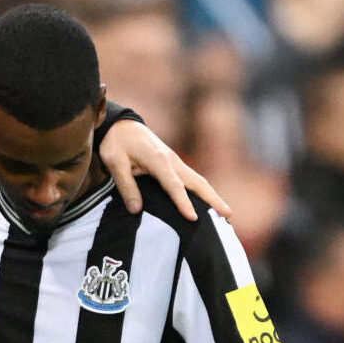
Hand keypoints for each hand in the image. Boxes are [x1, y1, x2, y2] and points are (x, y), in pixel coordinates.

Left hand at [100, 120, 231, 220]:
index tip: (193, 218)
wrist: (120, 124)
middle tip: (228, 215)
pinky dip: (202, 192)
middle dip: (214, 199)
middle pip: (198, 182)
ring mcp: (175, 162)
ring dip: (212, 196)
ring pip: (198, 181)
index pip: (174, 185)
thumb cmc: (116, 143)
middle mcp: (172, 161)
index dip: (183, 203)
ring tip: (225, 214)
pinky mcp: (173, 164)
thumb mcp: (115, 163)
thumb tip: (136, 210)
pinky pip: (191, 180)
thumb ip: (126, 186)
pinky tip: (206, 204)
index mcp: (158, 160)